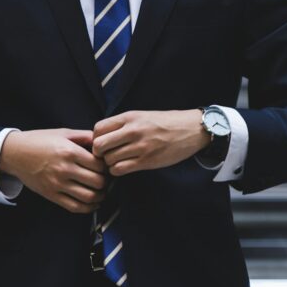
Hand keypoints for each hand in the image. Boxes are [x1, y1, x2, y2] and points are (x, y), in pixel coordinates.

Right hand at [0, 129, 107, 213]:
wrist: (15, 153)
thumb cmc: (39, 141)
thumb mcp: (63, 133)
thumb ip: (84, 136)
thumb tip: (102, 141)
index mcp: (69, 152)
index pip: (99, 165)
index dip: (107, 167)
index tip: (107, 167)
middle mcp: (64, 169)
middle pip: (97, 182)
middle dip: (106, 182)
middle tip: (106, 179)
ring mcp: (57, 184)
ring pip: (89, 197)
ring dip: (100, 196)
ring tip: (101, 192)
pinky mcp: (51, 195)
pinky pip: (75, 206)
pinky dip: (88, 208)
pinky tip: (93, 203)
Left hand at [92, 110, 210, 176]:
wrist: (191, 129)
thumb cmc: (166, 123)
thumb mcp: (142, 116)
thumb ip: (123, 124)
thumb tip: (101, 136)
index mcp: (130, 117)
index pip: (98, 128)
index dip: (96, 138)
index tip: (103, 143)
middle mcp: (132, 131)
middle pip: (99, 145)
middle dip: (99, 153)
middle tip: (106, 155)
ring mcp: (140, 147)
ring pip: (108, 160)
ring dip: (109, 163)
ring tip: (117, 161)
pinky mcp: (147, 161)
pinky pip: (120, 169)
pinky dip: (117, 171)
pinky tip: (124, 167)